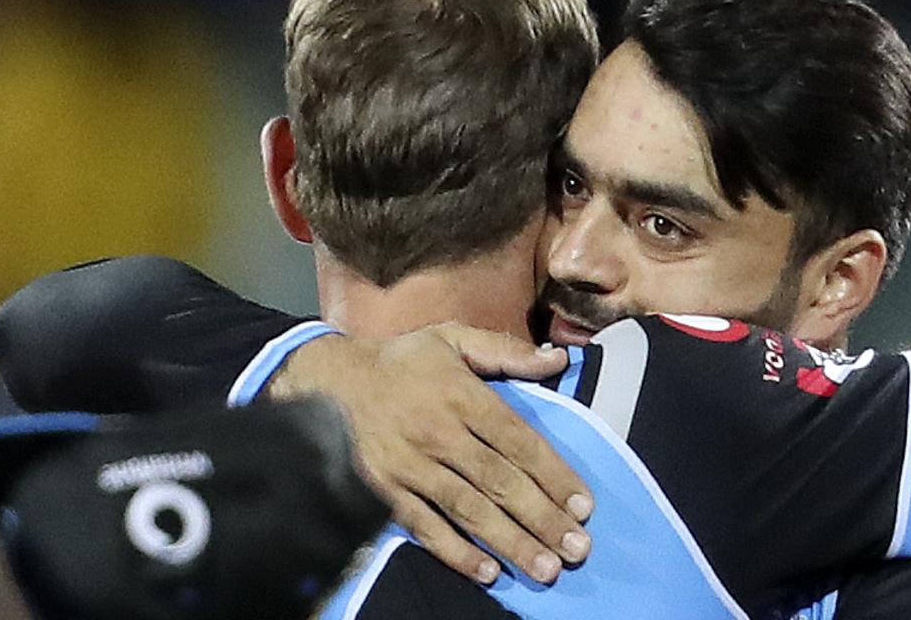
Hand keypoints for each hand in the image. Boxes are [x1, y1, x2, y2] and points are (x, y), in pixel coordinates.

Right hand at [271, 323, 593, 584]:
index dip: (553, 474)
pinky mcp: (384, 490)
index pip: (518, 439)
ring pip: (468, 509)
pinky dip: (455, 552)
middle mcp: (438, 432)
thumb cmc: (401, 361)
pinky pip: (425, 526)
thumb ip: (505, 350)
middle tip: (577, 548)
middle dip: (542, 517)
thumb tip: (558, 360)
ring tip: (546, 568)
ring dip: (510, 541)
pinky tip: (487, 572)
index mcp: (460, 394)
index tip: (583, 505)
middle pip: (499, 481)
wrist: (327, 380)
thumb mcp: (451, 338)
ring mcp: (410, 466)